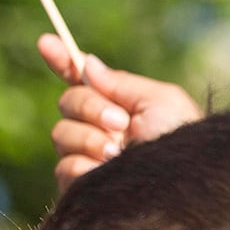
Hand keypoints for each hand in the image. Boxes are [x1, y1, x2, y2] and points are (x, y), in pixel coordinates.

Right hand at [38, 34, 201, 192]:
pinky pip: (64, 166)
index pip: (80, 79)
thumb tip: (87, 63)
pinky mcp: (79, 188)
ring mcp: (86, 158)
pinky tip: (106, 172)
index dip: (61, 60)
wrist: (183, 187)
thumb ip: (121, 82)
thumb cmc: (182, 142)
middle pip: (67, 102)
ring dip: (90, 139)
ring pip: (61, 134)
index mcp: (117, 105)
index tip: (46, 41)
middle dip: (90, 107)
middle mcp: (97, 129)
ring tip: (118, 153)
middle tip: (121, 123)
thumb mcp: (161, 101)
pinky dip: (85, 166)